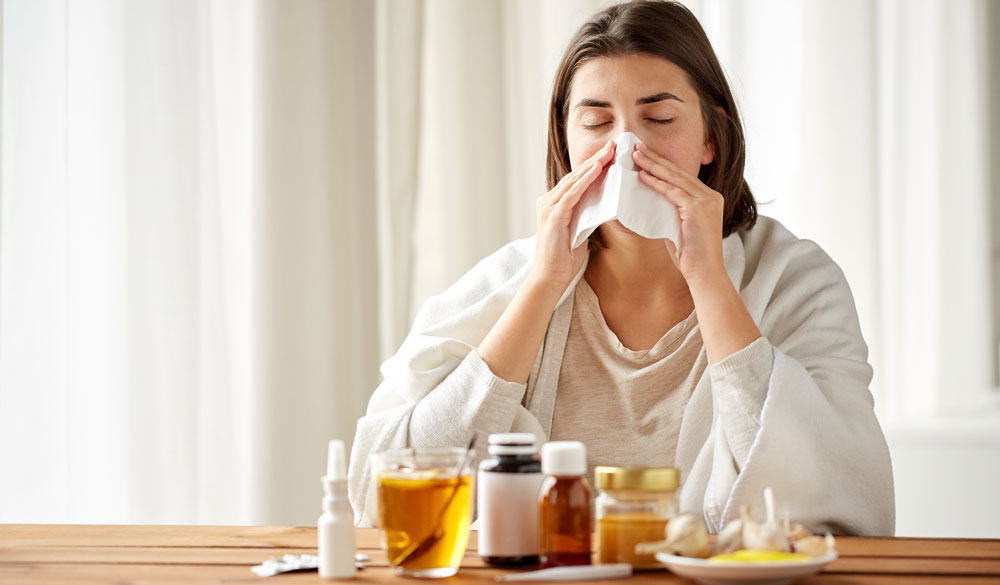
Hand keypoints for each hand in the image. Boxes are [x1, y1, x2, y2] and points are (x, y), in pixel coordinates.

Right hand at [529, 139, 615, 295]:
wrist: (550, 278)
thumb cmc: (565, 258)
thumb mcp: (579, 231)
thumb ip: (586, 215)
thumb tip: (604, 204)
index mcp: (554, 204)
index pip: (576, 181)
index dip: (593, 167)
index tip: (610, 154)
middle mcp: (548, 202)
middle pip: (575, 176)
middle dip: (595, 160)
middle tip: (613, 145)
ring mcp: (549, 208)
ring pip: (574, 181)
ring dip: (592, 166)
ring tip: (608, 152)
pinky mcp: (554, 216)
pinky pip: (572, 194)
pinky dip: (585, 181)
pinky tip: (597, 170)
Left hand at [632, 143, 725, 285]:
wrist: (704, 273)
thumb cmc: (691, 256)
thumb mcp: (681, 227)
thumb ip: (672, 212)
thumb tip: (652, 202)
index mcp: (709, 198)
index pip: (682, 177)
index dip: (663, 165)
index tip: (646, 156)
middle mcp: (710, 196)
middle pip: (678, 172)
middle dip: (656, 159)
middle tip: (637, 148)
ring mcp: (706, 201)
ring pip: (675, 178)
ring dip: (653, 165)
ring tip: (635, 156)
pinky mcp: (697, 209)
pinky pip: (672, 191)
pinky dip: (656, 183)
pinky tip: (642, 176)